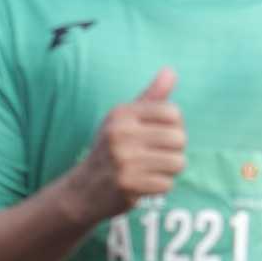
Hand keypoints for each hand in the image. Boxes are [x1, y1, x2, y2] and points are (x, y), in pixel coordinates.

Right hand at [70, 68, 184, 222]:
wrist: (83, 190)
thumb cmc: (112, 149)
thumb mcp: (125, 120)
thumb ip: (151, 97)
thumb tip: (171, 71)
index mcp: (121, 113)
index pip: (172, 113)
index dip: (174, 127)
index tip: (159, 135)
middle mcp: (120, 133)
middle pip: (179, 138)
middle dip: (174, 151)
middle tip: (156, 157)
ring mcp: (123, 159)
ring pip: (177, 162)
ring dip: (169, 170)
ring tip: (151, 170)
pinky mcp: (127, 184)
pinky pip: (167, 184)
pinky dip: (160, 187)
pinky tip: (143, 185)